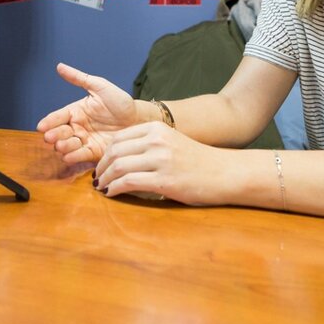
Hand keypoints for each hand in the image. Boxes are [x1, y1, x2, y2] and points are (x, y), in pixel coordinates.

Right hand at [36, 63, 145, 164]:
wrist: (139, 119)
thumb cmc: (120, 102)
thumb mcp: (100, 86)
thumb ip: (79, 78)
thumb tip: (59, 66)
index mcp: (76, 112)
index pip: (57, 117)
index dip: (49, 122)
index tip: (41, 127)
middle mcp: (77, 127)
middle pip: (59, 133)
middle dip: (53, 136)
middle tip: (50, 138)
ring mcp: (85, 141)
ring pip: (67, 146)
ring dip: (62, 146)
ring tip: (62, 145)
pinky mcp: (94, 152)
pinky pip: (80, 156)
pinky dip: (73, 157)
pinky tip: (69, 156)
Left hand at [94, 123, 232, 204]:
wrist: (226, 173)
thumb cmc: (199, 161)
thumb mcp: (172, 142)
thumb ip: (149, 145)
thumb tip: (121, 157)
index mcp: (157, 129)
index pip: (119, 138)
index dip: (105, 153)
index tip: (101, 165)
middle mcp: (157, 141)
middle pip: (115, 151)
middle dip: (101, 166)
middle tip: (97, 178)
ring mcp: (161, 159)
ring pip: (118, 166)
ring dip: (104, 179)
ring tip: (101, 187)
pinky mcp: (164, 180)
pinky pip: (128, 182)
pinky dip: (114, 188)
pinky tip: (111, 193)